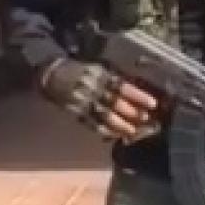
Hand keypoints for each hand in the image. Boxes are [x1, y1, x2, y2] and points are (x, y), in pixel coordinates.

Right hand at [38, 58, 157, 140]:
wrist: (52, 75)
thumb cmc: (80, 71)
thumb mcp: (98, 69)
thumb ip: (114, 80)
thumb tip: (136, 93)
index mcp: (99, 75)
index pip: (122, 86)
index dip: (138, 96)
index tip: (152, 103)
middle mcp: (92, 88)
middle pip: (115, 103)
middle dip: (132, 112)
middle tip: (146, 119)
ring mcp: (83, 102)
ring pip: (104, 116)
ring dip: (120, 125)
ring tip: (133, 131)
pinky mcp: (76, 113)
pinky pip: (92, 124)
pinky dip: (105, 130)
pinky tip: (115, 134)